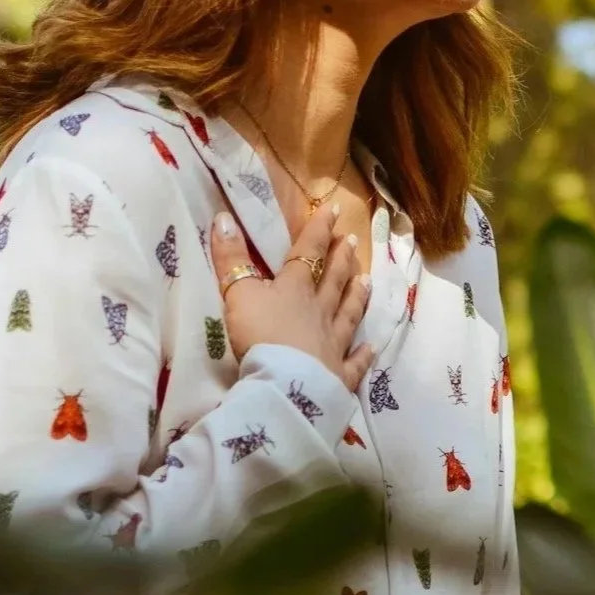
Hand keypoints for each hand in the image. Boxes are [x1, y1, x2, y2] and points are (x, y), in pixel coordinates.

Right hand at [210, 205, 373, 390]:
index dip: (319, 229)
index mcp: (295, 289)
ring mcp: (333, 344)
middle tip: (353, 240)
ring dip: (357, 296)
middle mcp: (320, 311)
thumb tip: (223, 218)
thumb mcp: (238, 294)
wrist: (283, 386)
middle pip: (333, 280)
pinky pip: (354, 363)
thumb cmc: (260, 336)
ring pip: (349, 314)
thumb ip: (230, 258)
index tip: (336, 208)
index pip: (308, 252)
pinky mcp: (339, 376)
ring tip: (367, 279)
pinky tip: (372, 347)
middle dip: (342, 258)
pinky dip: (363, 355)